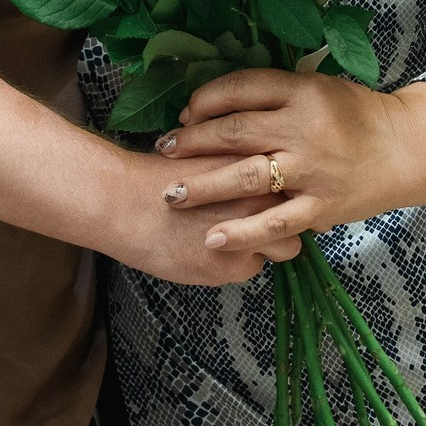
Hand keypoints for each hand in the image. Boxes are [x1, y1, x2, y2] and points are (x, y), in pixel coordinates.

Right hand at [91, 149, 296, 286]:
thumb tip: (267, 172)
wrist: (124, 202)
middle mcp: (263, 196)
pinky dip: (235, 264)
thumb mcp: (210, 155)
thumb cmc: (160, 174)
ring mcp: (253, 231)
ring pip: (285, 248)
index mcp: (258, 163)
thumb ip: (244, 163)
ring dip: (265, 245)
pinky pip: (251, 270)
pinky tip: (207, 251)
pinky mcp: (234, 264)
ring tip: (232, 238)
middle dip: (288, 221)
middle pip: (302, 217)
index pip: (298, 183)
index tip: (280, 197)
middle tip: (261, 222)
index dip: (290, 192)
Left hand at [155, 70, 425, 255]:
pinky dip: (243, 233)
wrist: (406, 150)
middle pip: (235, 132)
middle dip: (193, 142)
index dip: (206, 100)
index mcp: (303, 91)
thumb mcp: (319, 87)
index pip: (242, 88)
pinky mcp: (321, 206)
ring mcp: (312, 170)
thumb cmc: (356, 116)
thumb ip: (275, 93)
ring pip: (246, 177)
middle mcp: (304, 128)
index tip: (186, 113)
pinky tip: (212, 238)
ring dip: (204, 185)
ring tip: (172, 194)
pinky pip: (275, 222)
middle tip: (165, 150)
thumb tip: (215, 104)